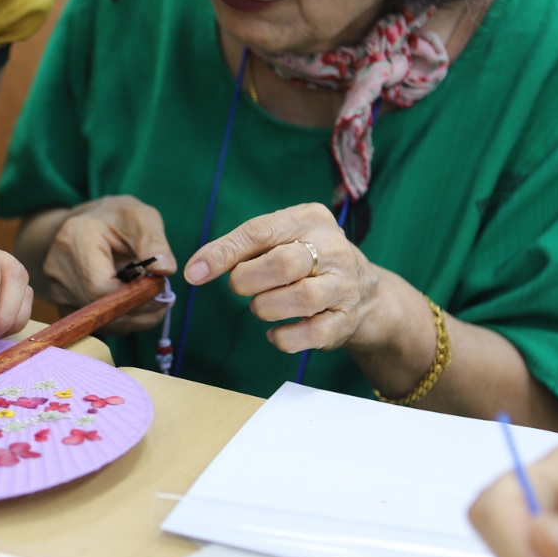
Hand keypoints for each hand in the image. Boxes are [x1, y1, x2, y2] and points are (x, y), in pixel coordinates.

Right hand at [41, 196, 175, 333]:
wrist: (87, 225)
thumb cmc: (116, 218)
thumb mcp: (140, 218)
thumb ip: (154, 242)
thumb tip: (165, 271)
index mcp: (75, 239)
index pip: (101, 287)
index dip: (134, 296)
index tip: (160, 288)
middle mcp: (58, 268)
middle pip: (100, 308)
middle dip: (138, 308)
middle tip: (163, 298)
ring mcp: (57, 290)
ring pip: (99, 321)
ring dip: (132, 317)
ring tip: (149, 297)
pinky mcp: (62, 305)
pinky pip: (94, 324)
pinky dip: (119, 319)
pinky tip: (130, 302)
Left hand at [184, 202, 384, 352]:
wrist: (362, 290)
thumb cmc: (303, 259)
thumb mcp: (276, 240)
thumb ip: (238, 248)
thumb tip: (195, 268)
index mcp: (310, 219)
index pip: (260, 232)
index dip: (223, 253)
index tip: (195, 273)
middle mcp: (333, 249)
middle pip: (282, 264)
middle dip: (248, 281)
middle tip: (240, 287)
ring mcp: (344, 285)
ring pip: (299, 299)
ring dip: (265, 307)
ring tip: (261, 305)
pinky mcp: (346, 320)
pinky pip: (309, 334)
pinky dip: (282, 337)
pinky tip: (274, 331)